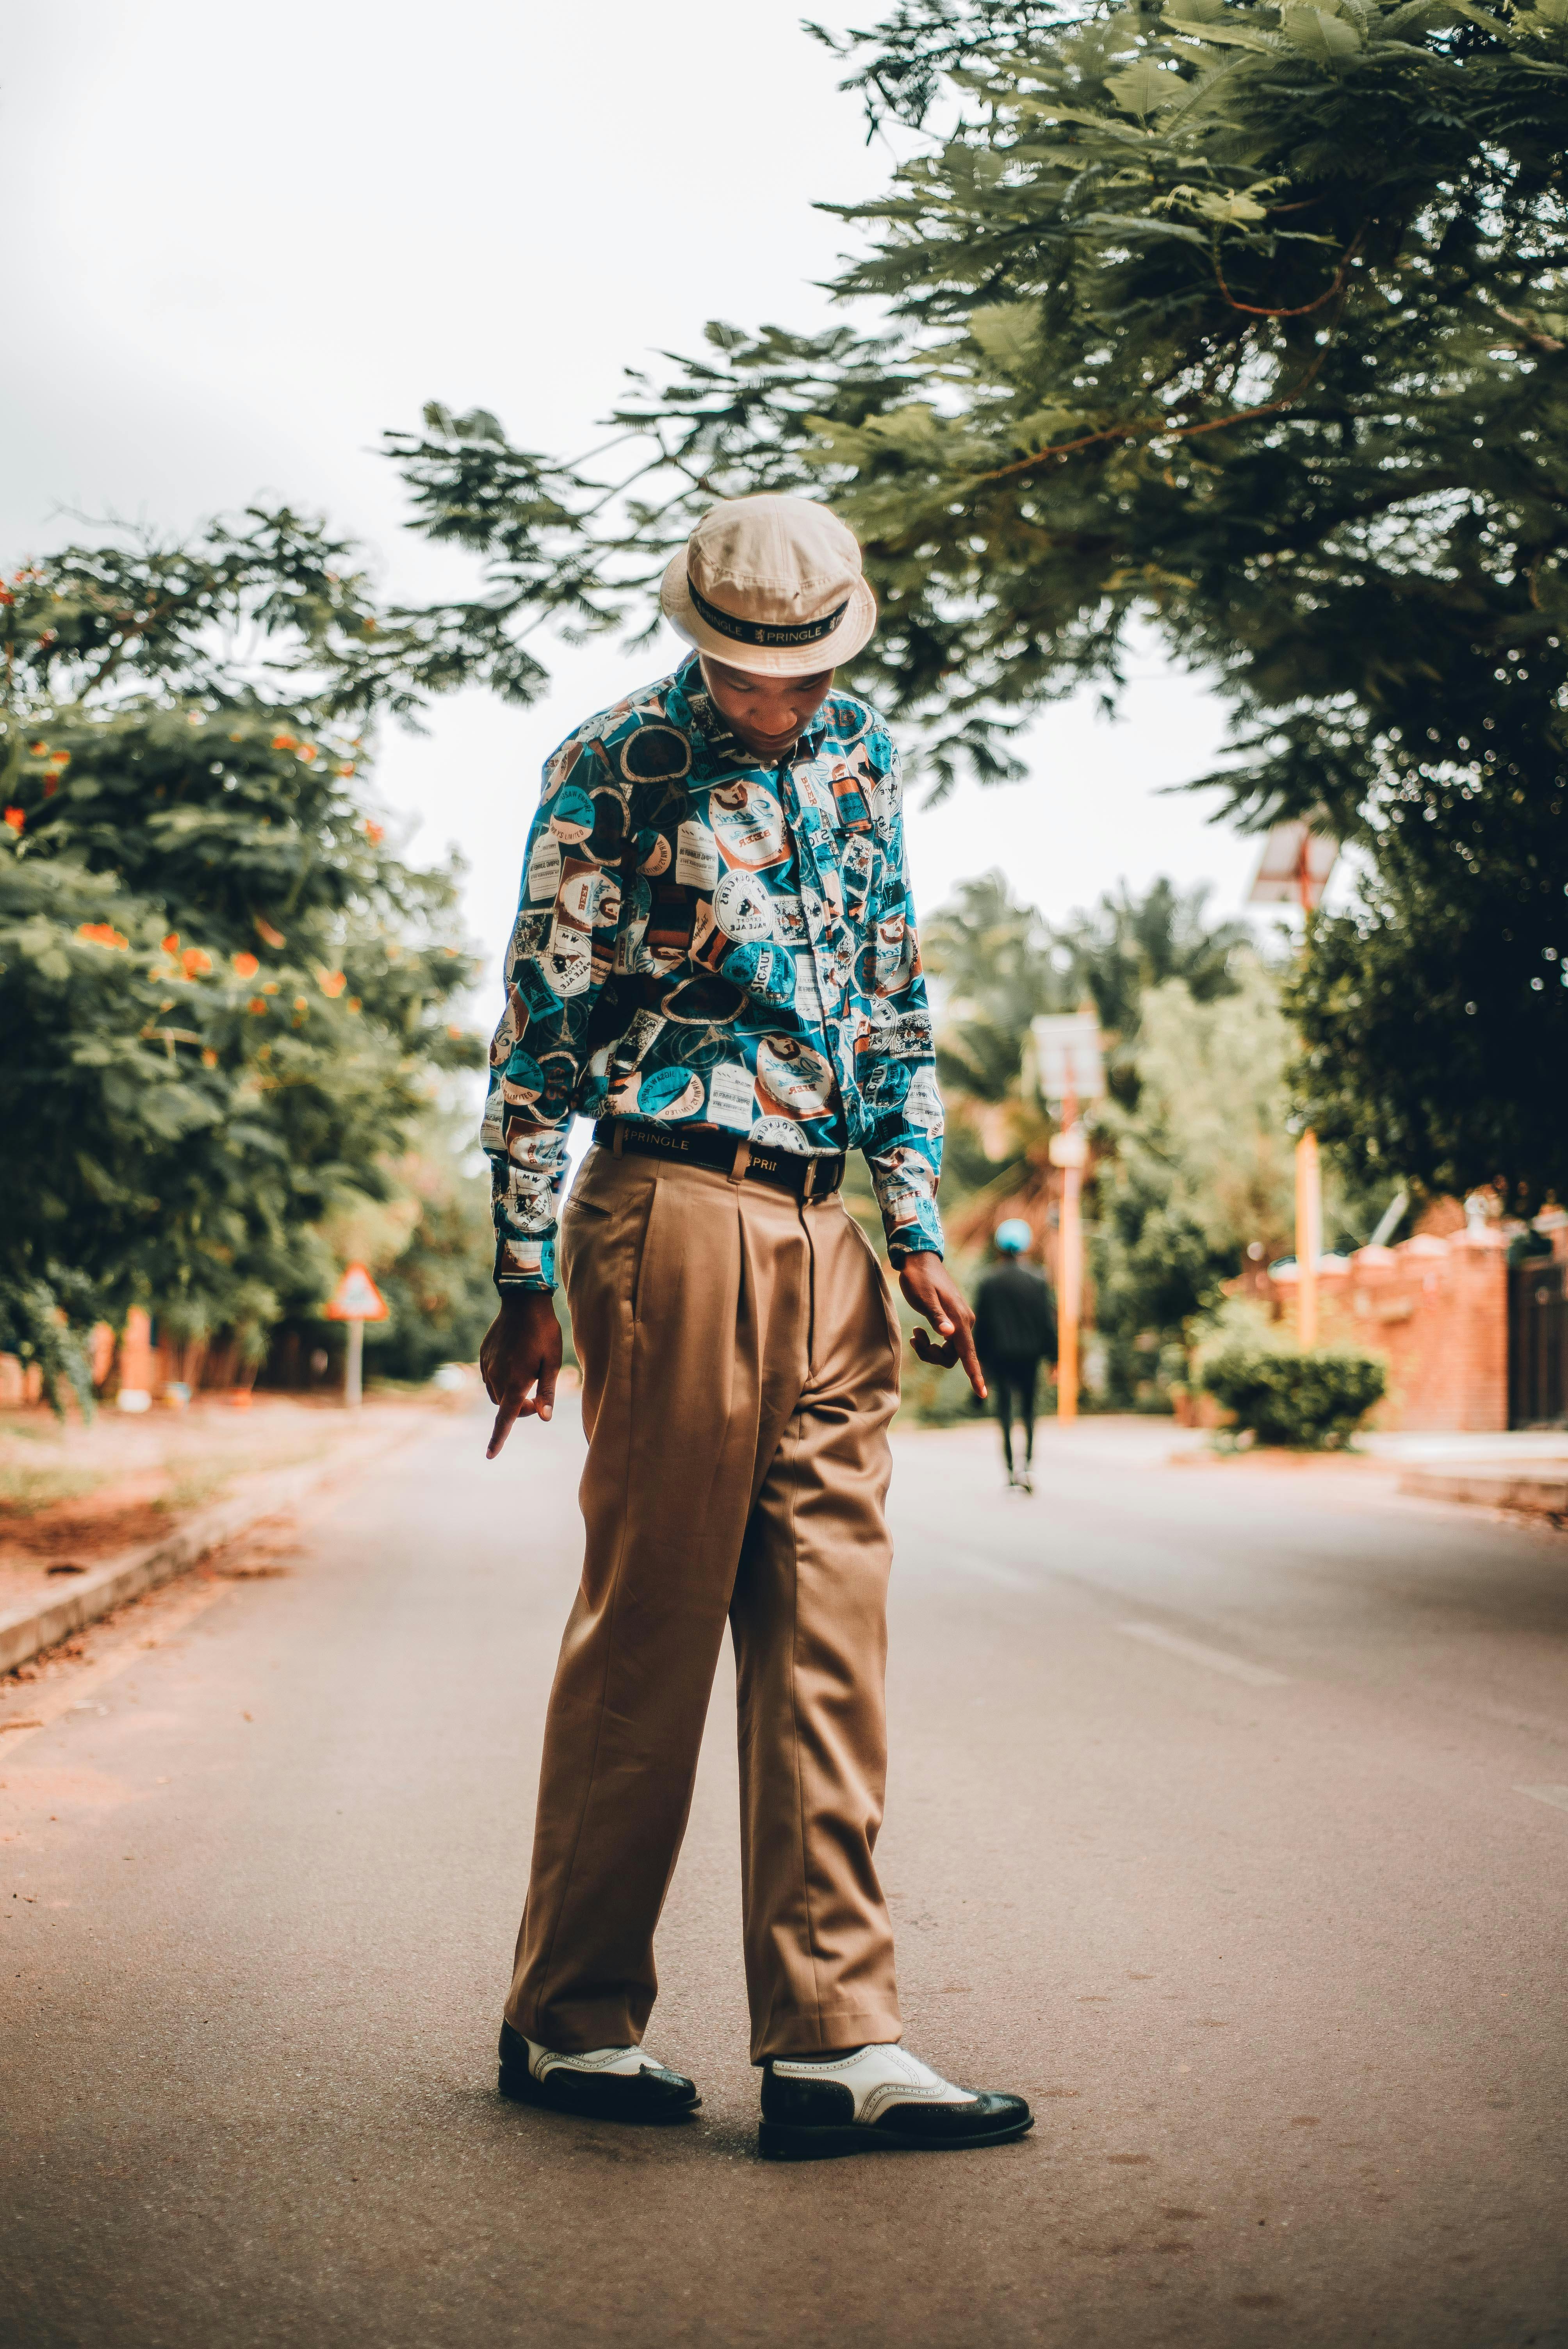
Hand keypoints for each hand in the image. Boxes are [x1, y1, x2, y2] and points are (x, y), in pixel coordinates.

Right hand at [480, 1291, 562, 1458]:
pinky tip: (515, 1364)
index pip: (506, 1418)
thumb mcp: (553, 1362)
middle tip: (538, 1394)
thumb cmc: (545, 1333)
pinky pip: (490, 1377)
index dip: (499, 1438)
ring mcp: (487, 1366)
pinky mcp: (483, 1357)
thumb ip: (548, 1391)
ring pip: (497, 1393)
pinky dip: (502, 1380)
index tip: (490, 1455)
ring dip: (510, 1393)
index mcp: (516, 1381)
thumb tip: (544, 1418)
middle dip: (520, 1407)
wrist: (523, 1302)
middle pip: (505, 1406)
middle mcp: (497, 1376)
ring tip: (528, 1374)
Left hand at [898, 1253, 985, 1398]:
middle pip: (955, 1357)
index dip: (975, 1374)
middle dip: (933, 1356)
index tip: (981, 1393)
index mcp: (960, 1320)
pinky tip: (919, 1332)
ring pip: (949, 1352)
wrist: (919, 1261)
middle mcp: (964, 1322)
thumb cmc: (919, 1279)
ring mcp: (959, 1322)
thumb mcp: (924, 1297)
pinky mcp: (953, 1321)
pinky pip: (946, 1343)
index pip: (969, 1353)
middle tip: (914, 1339)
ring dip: (930, 1350)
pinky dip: (932, 1343)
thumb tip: (949, 1334)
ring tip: (915, 1334)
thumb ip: (937, 1316)